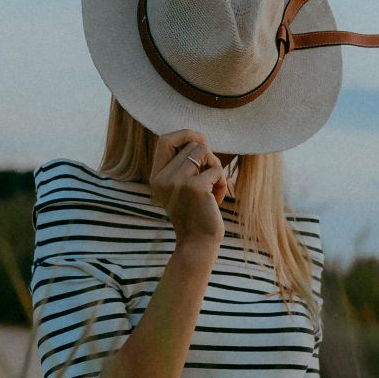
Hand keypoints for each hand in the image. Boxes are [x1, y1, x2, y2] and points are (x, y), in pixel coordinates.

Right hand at [149, 129, 227, 251]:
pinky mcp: (195, 187)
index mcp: (156, 177)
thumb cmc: (196, 214)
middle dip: (208, 157)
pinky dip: (222, 182)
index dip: (184, 134)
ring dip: (215, 169)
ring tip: (213, 189)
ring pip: (205, 152)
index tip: (201, 139)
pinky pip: (216, 169)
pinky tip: (216, 200)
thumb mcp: (182, 187)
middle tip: (210, 178)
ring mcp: (177, 182)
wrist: (198, 243)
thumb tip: (199, 137)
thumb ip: (184, 164)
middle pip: (192, 144)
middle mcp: (163, 178)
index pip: (165, 140)